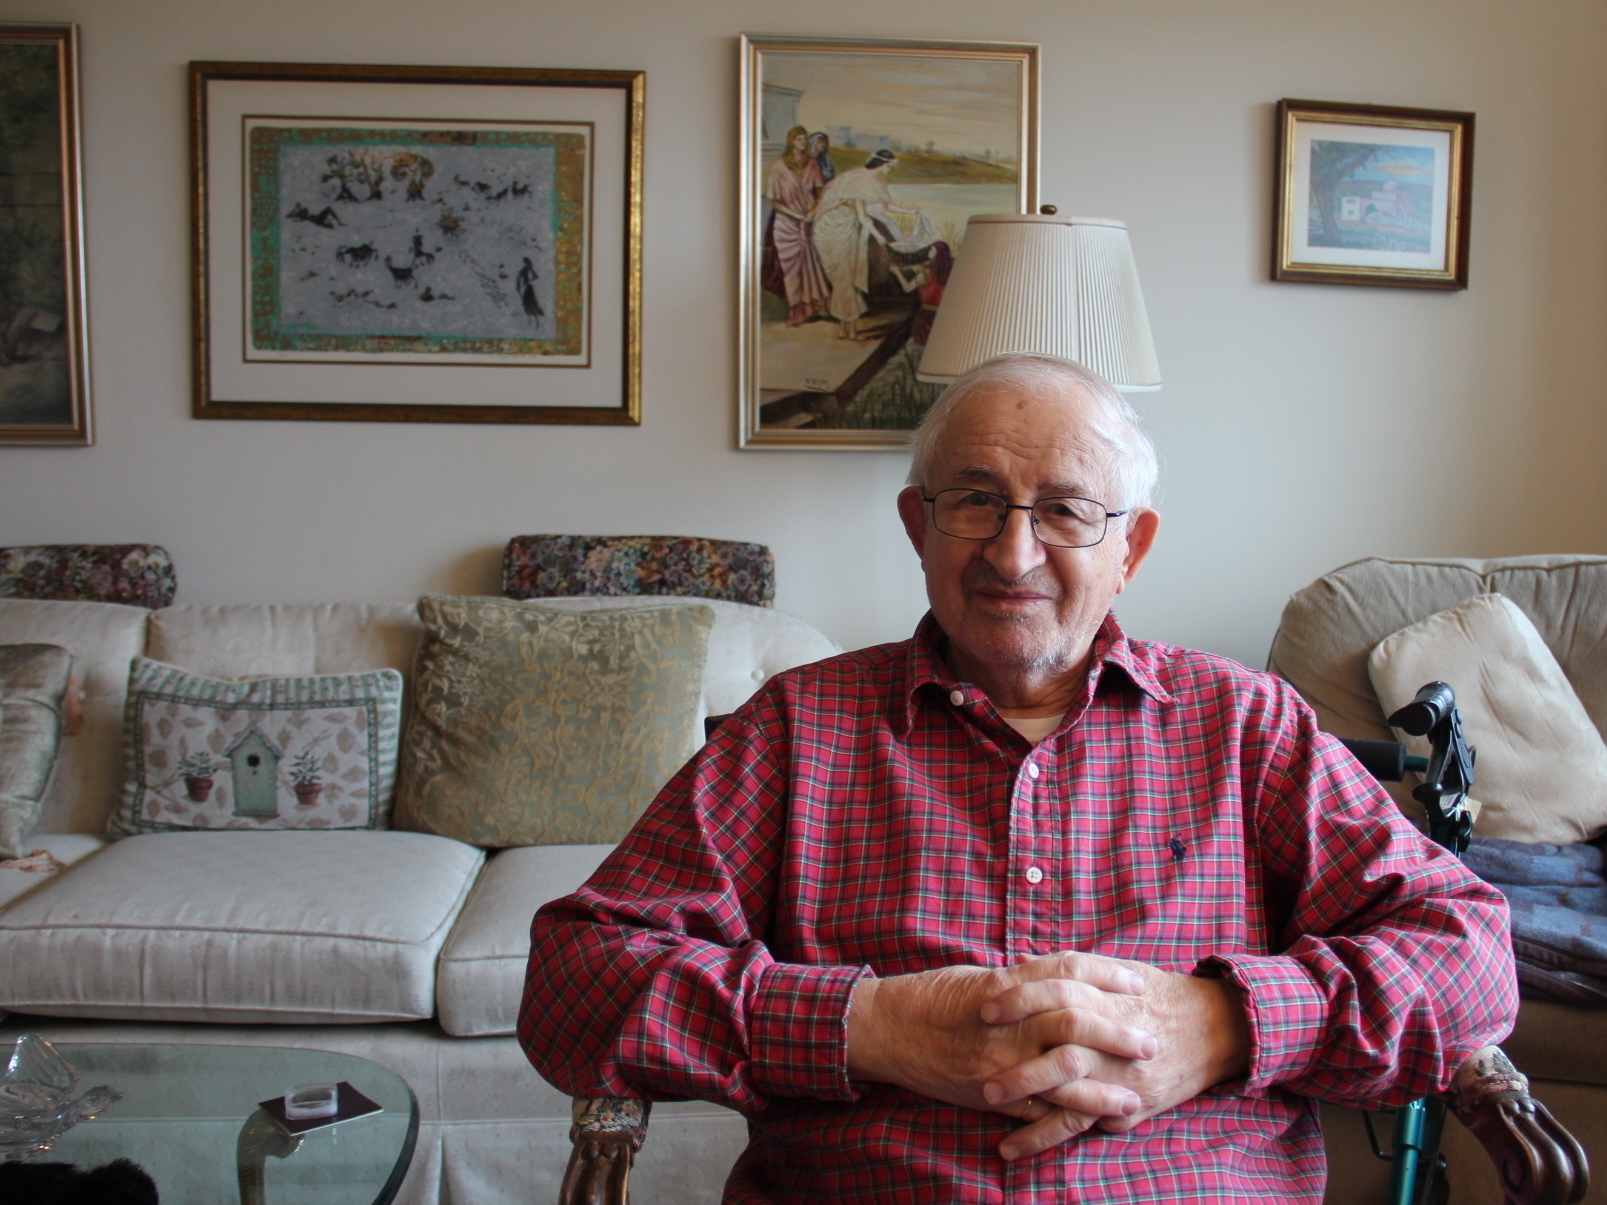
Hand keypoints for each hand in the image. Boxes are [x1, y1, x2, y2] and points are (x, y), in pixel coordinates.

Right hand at [846, 953, 1157, 1152]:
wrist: (886, 1028)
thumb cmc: (931, 996)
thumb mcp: (978, 975)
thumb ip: (1023, 980)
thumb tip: (1066, 978)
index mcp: (1006, 985)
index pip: (1068, 971)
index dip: (1107, 975)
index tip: (1137, 983)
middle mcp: (1005, 1023)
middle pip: (1074, 1023)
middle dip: (1117, 1034)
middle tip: (1148, 1042)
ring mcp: (997, 1062)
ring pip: (1062, 1075)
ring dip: (1102, 1090)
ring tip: (1133, 1098)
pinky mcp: (987, 1094)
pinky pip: (1034, 1111)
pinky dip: (1066, 1119)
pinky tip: (1091, 1124)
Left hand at [980, 957, 1250, 1154]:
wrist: (1214, 1028)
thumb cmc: (1156, 994)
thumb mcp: (1118, 970)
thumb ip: (1072, 970)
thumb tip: (1019, 961)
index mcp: (1110, 998)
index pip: (1059, 992)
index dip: (1020, 998)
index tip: (984, 1006)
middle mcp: (1116, 1039)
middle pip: (1061, 1045)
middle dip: (1017, 1055)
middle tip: (977, 1061)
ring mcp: (1122, 1077)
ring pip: (1069, 1091)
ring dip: (1024, 1098)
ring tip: (984, 1101)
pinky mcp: (1127, 1107)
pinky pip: (1081, 1125)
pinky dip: (1044, 1136)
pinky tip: (1012, 1146)